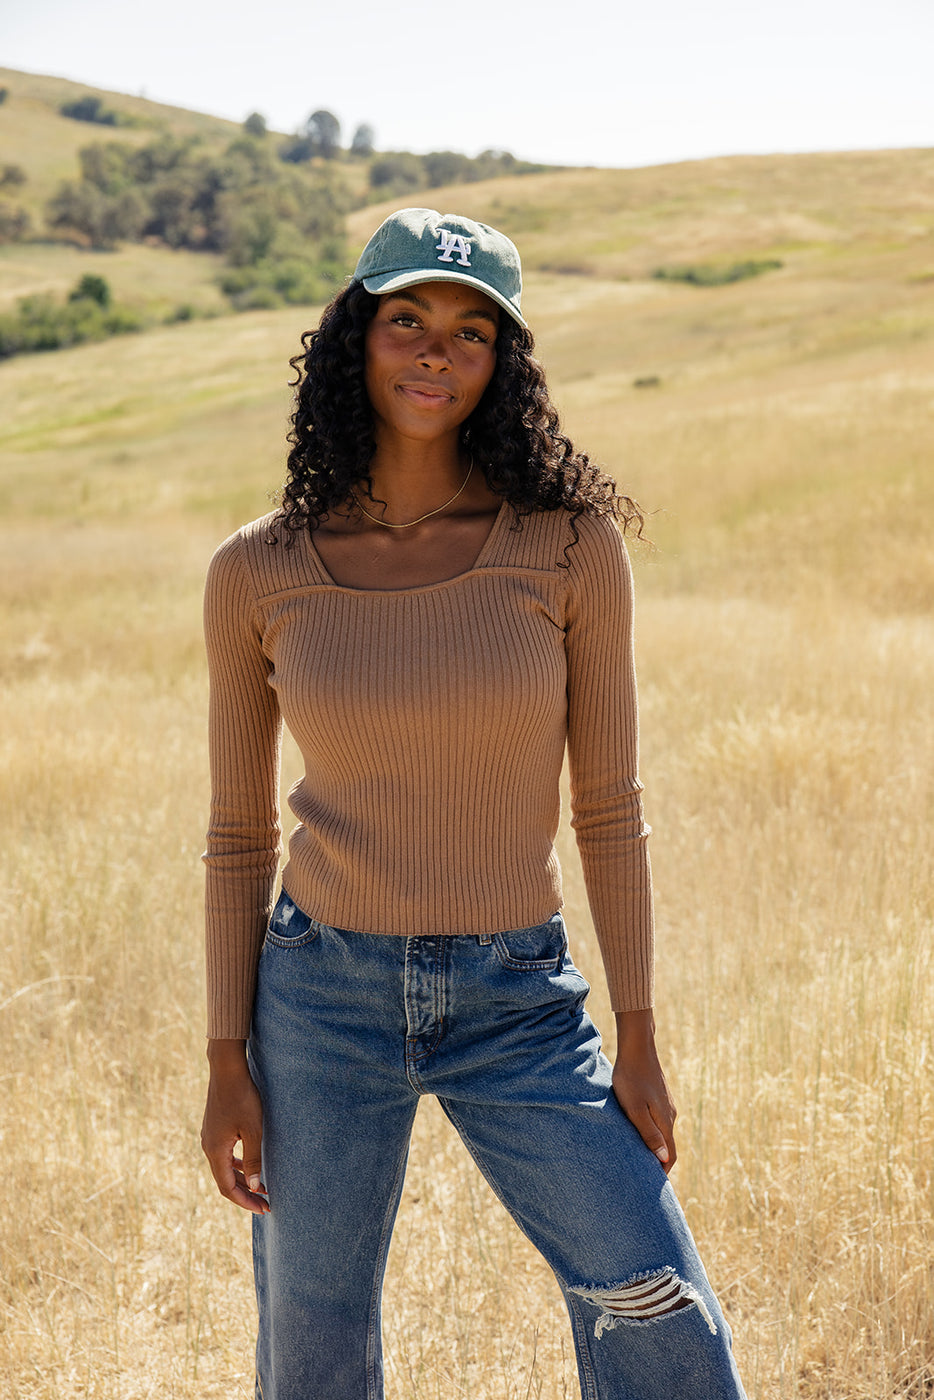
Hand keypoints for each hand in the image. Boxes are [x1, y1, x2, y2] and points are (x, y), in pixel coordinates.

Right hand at [201, 1039, 268, 1213]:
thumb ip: (254, 1158)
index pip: (227, 1188)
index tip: (264, 1208)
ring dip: (241, 1180)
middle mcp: (208, 1147)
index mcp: (215, 1150)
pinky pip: (224, 1155)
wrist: (226, 1068)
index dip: (245, 1201)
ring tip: (261, 1188)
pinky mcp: (214, 1128)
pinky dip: (237, 1165)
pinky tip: (250, 1164)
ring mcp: (210, 1137)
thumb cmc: (242, 1096)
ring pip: (224, 1168)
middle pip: (225, 1181)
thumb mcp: (253, 1128)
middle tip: (266, 1203)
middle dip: (245, 1194)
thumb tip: (255, 1186)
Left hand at [612, 1009, 676, 1173]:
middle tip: (644, 1177)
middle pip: (667, 1146)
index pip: (669, 1155)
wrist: (637, 1047)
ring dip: (654, 1146)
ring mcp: (665, 1104)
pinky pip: (658, 1120)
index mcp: (665, 1122)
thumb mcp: (635, 1108)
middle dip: (658, 1162)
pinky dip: (651, 1132)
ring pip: (662, 1132)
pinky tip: (638, 1131)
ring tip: (639, 1157)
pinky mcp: (659, 1096)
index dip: (662, 1172)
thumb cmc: (630, 1078)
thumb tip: (662, 1157)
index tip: (653, 1187)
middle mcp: (670, 1115)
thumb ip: (648, 1133)